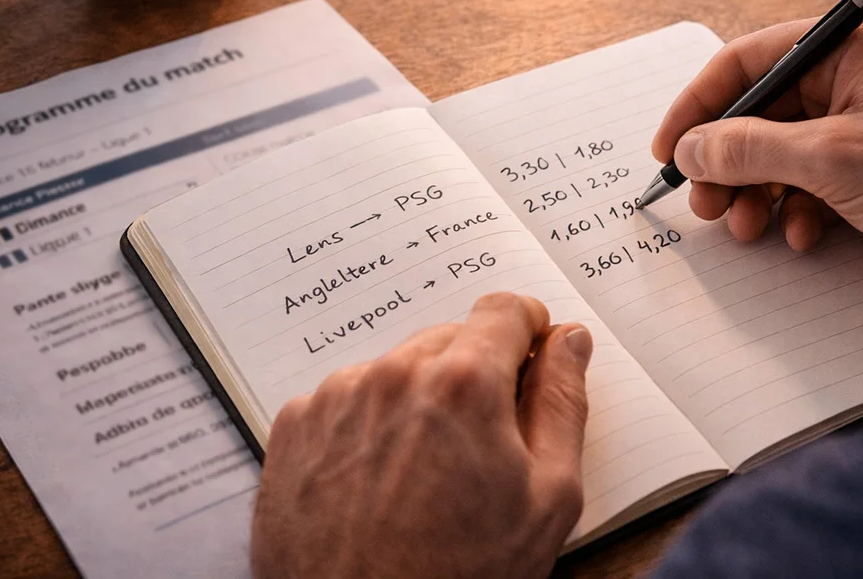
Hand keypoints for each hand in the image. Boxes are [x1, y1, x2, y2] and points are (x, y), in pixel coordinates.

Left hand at [250, 293, 593, 578]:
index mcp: (463, 383)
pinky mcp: (294, 425)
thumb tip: (568, 340)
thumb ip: (564, 403)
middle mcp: (394, 374)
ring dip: (419, 400)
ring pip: (397, 369)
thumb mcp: (547, 498)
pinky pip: (347, 400)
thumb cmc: (459, 576)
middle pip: (451, 339)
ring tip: (423, 475)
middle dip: (475, 375)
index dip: (528, 332)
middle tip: (480, 446)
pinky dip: (368, 425)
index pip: (505, 310)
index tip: (530, 360)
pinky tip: (377, 482)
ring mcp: (336, 397)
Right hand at [652, 11, 862, 299]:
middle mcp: (851, 81)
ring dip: (753, 195)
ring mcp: (859, 128)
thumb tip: (691, 148)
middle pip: (756, 115)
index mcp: (847, 48)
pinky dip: (791, 212)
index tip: (669, 148)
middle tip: (703, 203)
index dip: (699, 105)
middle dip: (725, 164)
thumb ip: (749, 149)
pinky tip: (800, 235)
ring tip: (744, 229)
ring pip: (776, 156)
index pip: (747, 62)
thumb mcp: (832, 159)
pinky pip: (805, 186)